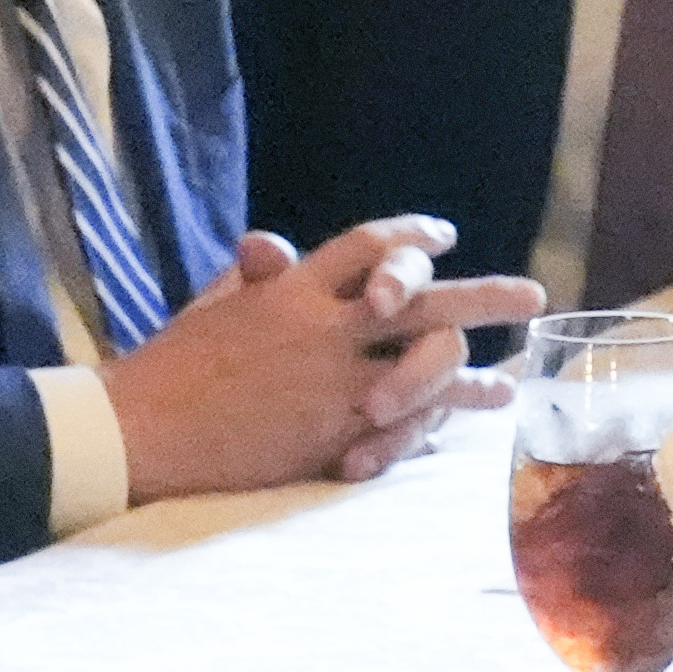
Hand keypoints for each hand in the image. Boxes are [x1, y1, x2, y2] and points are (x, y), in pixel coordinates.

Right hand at [101, 218, 539, 497]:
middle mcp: (324, 329)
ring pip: (427, 367)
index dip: (410, 237)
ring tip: (507, 383)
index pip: (367, 246)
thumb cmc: (171, 366)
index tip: (445, 235)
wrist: (140, 430)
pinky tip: (462, 430)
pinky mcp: (332, 435)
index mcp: (293, 289)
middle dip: (484, 297)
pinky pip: (401, 427)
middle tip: (532, 296)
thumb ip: (256, 277)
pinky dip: (436, 425)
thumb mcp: (215, 305)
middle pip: (424, 301)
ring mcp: (333, 384)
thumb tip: (272, 247)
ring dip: (474, 375)